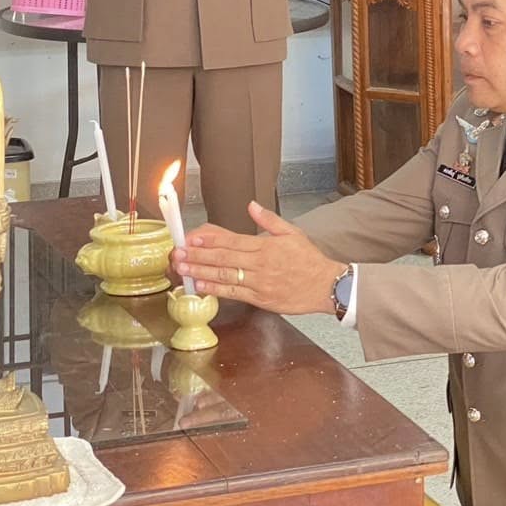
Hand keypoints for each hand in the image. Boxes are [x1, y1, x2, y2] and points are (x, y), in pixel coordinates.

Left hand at [173, 202, 340, 315]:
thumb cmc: (310, 260)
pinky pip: (233, 293)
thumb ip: (269, 220)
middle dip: (198, 256)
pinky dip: (215, 290)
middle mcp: (261, 264)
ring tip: (183, 269)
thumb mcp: (293, 233)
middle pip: (223, 259)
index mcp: (267, 246)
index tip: (192, 239)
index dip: (210, 241)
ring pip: (224, 277)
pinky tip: (201, 286)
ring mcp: (259, 283)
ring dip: (201, 273)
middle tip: (178, 254)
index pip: (232, 242)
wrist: (326, 286)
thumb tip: (251, 206)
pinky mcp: (260, 299)